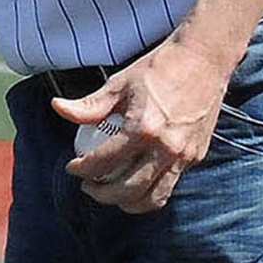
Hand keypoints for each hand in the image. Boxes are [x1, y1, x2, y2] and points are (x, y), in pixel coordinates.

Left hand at [55, 39, 229, 212]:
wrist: (203, 60)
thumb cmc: (159, 68)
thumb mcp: (119, 84)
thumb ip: (89, 106)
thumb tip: (58, 108)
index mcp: (142, 128)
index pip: (104, 161)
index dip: (82, 169)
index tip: (72, 168)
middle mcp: (165, 148)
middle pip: (128, 190)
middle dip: (102, 194)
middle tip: (88, 186)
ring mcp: (183, 156)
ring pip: (153, 198)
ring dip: (127, 202)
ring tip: (111, 193)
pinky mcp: (196, 157)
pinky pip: (170, 185)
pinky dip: (150, 192)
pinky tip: (135, 183)